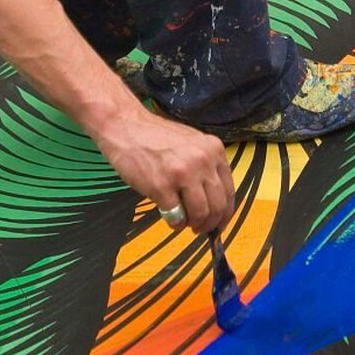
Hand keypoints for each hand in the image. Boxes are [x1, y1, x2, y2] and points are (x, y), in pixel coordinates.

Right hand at [91, 105, 233, 233]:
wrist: (125, 126)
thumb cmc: (156, 136)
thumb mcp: (192, 143)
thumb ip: (206, 167)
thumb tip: (214, 201)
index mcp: (214, 150)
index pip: (229, 191)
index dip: (225, 213)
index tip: (219, 223)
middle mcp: (202, 160)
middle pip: (218, 206)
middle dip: (210, 224)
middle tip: (200, 228)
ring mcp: (182, 173)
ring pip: (200, 213)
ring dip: (193, 224)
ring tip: (183, 221)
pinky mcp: (161, 185)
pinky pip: (176, 216)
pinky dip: (174, 222)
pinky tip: (168, 215)